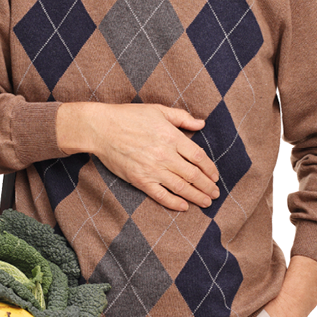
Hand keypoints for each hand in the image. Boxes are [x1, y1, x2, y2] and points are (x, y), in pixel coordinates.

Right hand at [57, 102, 219, 210]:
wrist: (101, 128)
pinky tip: (184, 206)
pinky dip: (174, 203)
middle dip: (207, 186)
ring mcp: (152, 169)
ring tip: (207, 202)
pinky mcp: (140, 180)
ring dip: (197, 197)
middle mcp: (165, 155)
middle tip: (216, 193)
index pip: (199, 157)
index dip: (210, 169)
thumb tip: (201, 123)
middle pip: (194, 175)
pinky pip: (161, 195)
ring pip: (181, 187)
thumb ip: (181, 117)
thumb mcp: (157, 110)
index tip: (215, 176)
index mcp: (171, 137)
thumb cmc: (128, 116)